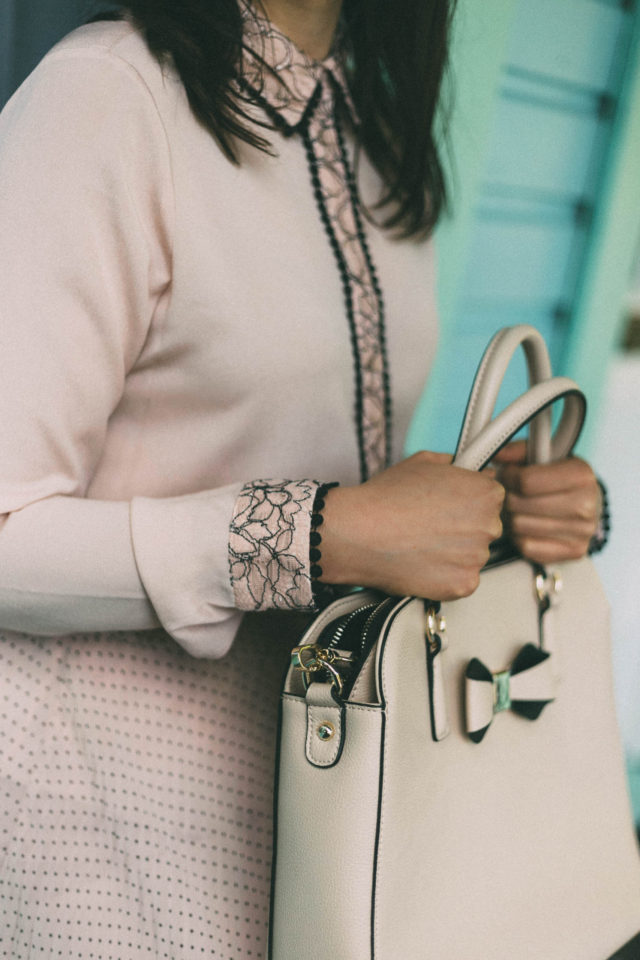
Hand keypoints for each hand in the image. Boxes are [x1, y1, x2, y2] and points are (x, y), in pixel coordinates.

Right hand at [319, 451, 504, 600]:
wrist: (359, 532)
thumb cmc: (386, 498)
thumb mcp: (422, 462)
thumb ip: (453, 465)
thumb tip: (463, 468)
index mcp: (485, 494)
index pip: (492, 498)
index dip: (469, 501)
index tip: (453, 505)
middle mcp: (488, 526)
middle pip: (485, 528)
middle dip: (464, 527)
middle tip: (433, 525)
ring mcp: (477, 558)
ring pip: (472, 555)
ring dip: (454, 552)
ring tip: (422, 543)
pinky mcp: (463, 584)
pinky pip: (462, 580)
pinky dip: (445, 575)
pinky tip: (423, 561)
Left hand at [494, 442, 600, 563]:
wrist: (585, 504)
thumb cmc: (558, 479)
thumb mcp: (543, 457)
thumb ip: (518, 452)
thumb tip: (498, 455)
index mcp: (581, 474)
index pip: (526, 481)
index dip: (509, 477)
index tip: (508, 475)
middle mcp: (586, 504)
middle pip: (520, 504)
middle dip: (508, 497)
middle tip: (511, 493)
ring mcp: (582, 532)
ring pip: (520, 526)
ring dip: (512, 517)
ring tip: (518, 508)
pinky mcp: (574, 552)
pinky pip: (527, 547)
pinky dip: (521, 537)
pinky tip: (527, 526)